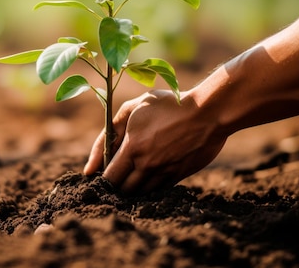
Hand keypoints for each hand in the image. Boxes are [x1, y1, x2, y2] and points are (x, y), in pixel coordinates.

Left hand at [84, 89, 226, 193]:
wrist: (208, 112)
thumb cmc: (168, 105)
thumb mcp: (133, 108)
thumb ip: (108, 134)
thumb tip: (90, 168)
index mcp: (133, 148)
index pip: (109, 178)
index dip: (102, 178)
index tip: (103, 171)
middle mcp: (147, 165)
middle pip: (123, 190)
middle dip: (116, 184)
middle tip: (117, 171)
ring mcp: (164, 173)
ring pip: (140, 193)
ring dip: (133, 186)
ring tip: (134, 170)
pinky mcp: (178, 176)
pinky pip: (157, 191)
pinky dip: (150, 186)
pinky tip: (151, 172)